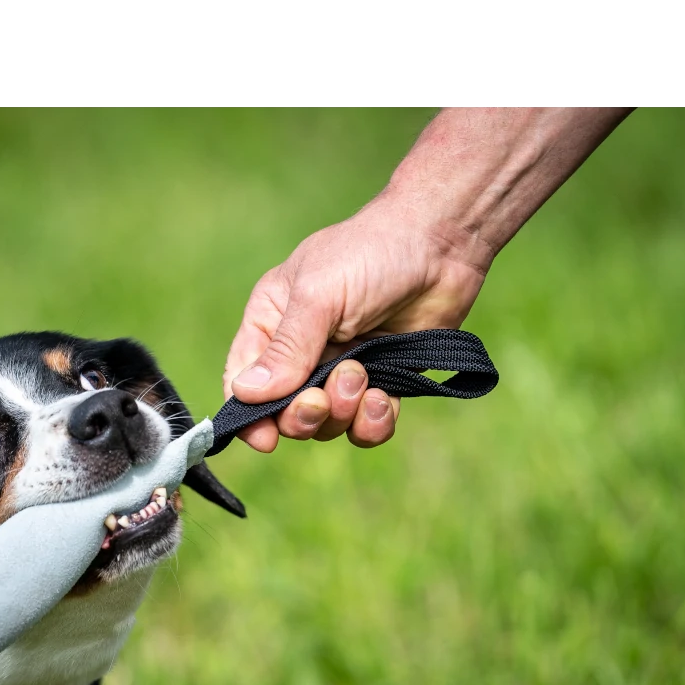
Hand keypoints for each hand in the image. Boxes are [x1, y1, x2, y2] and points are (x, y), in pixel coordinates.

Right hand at [222, 198, 489, 451]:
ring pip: (327, 425)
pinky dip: (373, 422)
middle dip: (304, 414)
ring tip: (363, 376)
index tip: (267, 437)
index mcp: (271, 324)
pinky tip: (384, 399)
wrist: (441, 246)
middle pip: (284, 413)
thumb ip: (286, 349)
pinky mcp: (381, 382)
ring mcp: (341, 369)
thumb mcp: (318, 297)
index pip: (243, 381)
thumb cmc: (370, 255)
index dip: (250, 415)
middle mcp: (301, 352)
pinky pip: (365, 426)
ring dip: (343, 413)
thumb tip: (245, 394)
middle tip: (323, 398)